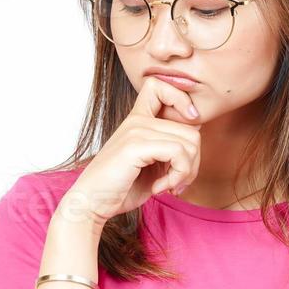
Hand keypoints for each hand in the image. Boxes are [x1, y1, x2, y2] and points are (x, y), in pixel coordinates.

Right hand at [59, 74, 202, 226]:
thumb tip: (196, 133)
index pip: (160, 86)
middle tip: (178, 180)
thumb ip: (170, 147)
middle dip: (194, 161)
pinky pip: (179, 154)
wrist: (92, 202)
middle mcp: (136, 119)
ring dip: (186, 172)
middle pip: (191, 129)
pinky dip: (177, 176)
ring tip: (169, 185)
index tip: (187, 125)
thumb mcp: (152, 164)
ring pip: (190, 142)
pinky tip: (159, 188)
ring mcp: (136, 130)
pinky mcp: (136, 146)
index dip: (181, 100)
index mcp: (137, 119)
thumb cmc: (121, 187)